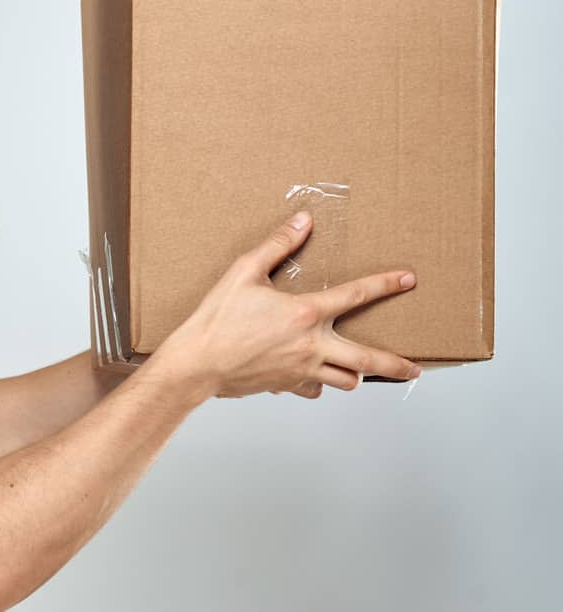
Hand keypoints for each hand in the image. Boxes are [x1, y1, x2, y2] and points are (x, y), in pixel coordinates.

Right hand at [152, 211, 421, 400]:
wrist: (196, 364)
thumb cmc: (216, 318)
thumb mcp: (243, 272)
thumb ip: (277, 245)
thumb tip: (303, 221)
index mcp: (305, 313)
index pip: (356, 295)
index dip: (385, 284)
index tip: (407, 279)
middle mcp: (311, 345)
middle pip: (368, 359)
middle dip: (396, 364)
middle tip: (414, 368)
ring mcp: (302, 370)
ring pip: (346, 381)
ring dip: (357, 375)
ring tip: (363, 372)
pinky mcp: (287, 385)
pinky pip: (315, 390)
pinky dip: (319, 384)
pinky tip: (314, 377)